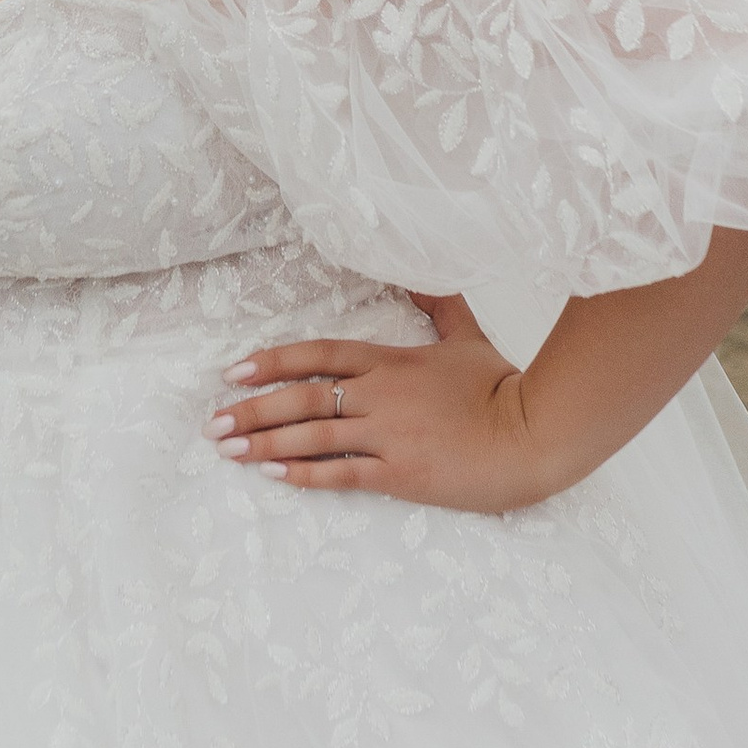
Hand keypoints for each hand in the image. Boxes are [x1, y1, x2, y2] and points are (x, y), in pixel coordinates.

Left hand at [208, 294, 558, 515]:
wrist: (534, 434)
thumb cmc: (503, 386)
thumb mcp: (467, 336)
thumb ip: (440, 303)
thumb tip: (421, 271)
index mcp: (390, 361)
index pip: (318, 354)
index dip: (272, 362)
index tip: (234, 371)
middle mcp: (379, 394)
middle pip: (302, 396)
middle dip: (252, 408)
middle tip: (213, 421)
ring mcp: (387, 434)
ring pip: (312, 434)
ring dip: (265, 442)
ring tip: (228, 450)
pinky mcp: (400, 472)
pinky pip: (342, 473)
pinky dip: (305, 473)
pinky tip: (275, 476)